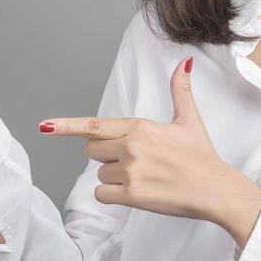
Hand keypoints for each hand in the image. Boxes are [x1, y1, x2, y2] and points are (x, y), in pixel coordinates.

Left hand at [39, 55, 247, 223]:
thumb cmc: (202, 157)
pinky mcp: (132, 196)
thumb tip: (183, 64)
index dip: (65, 126)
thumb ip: (179, 92)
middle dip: (106, 154)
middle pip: (92, 150)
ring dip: (114, 177)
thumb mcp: (190, 121)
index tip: (44, 127)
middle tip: (135, 159)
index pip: (94, 126)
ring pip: (99, 173)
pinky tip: (136, 193)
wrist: (216, 189)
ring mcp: (130, 172)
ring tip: (144, 177)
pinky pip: (102, 194)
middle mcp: (131, 147)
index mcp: (140, 127)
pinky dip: (113, 196)